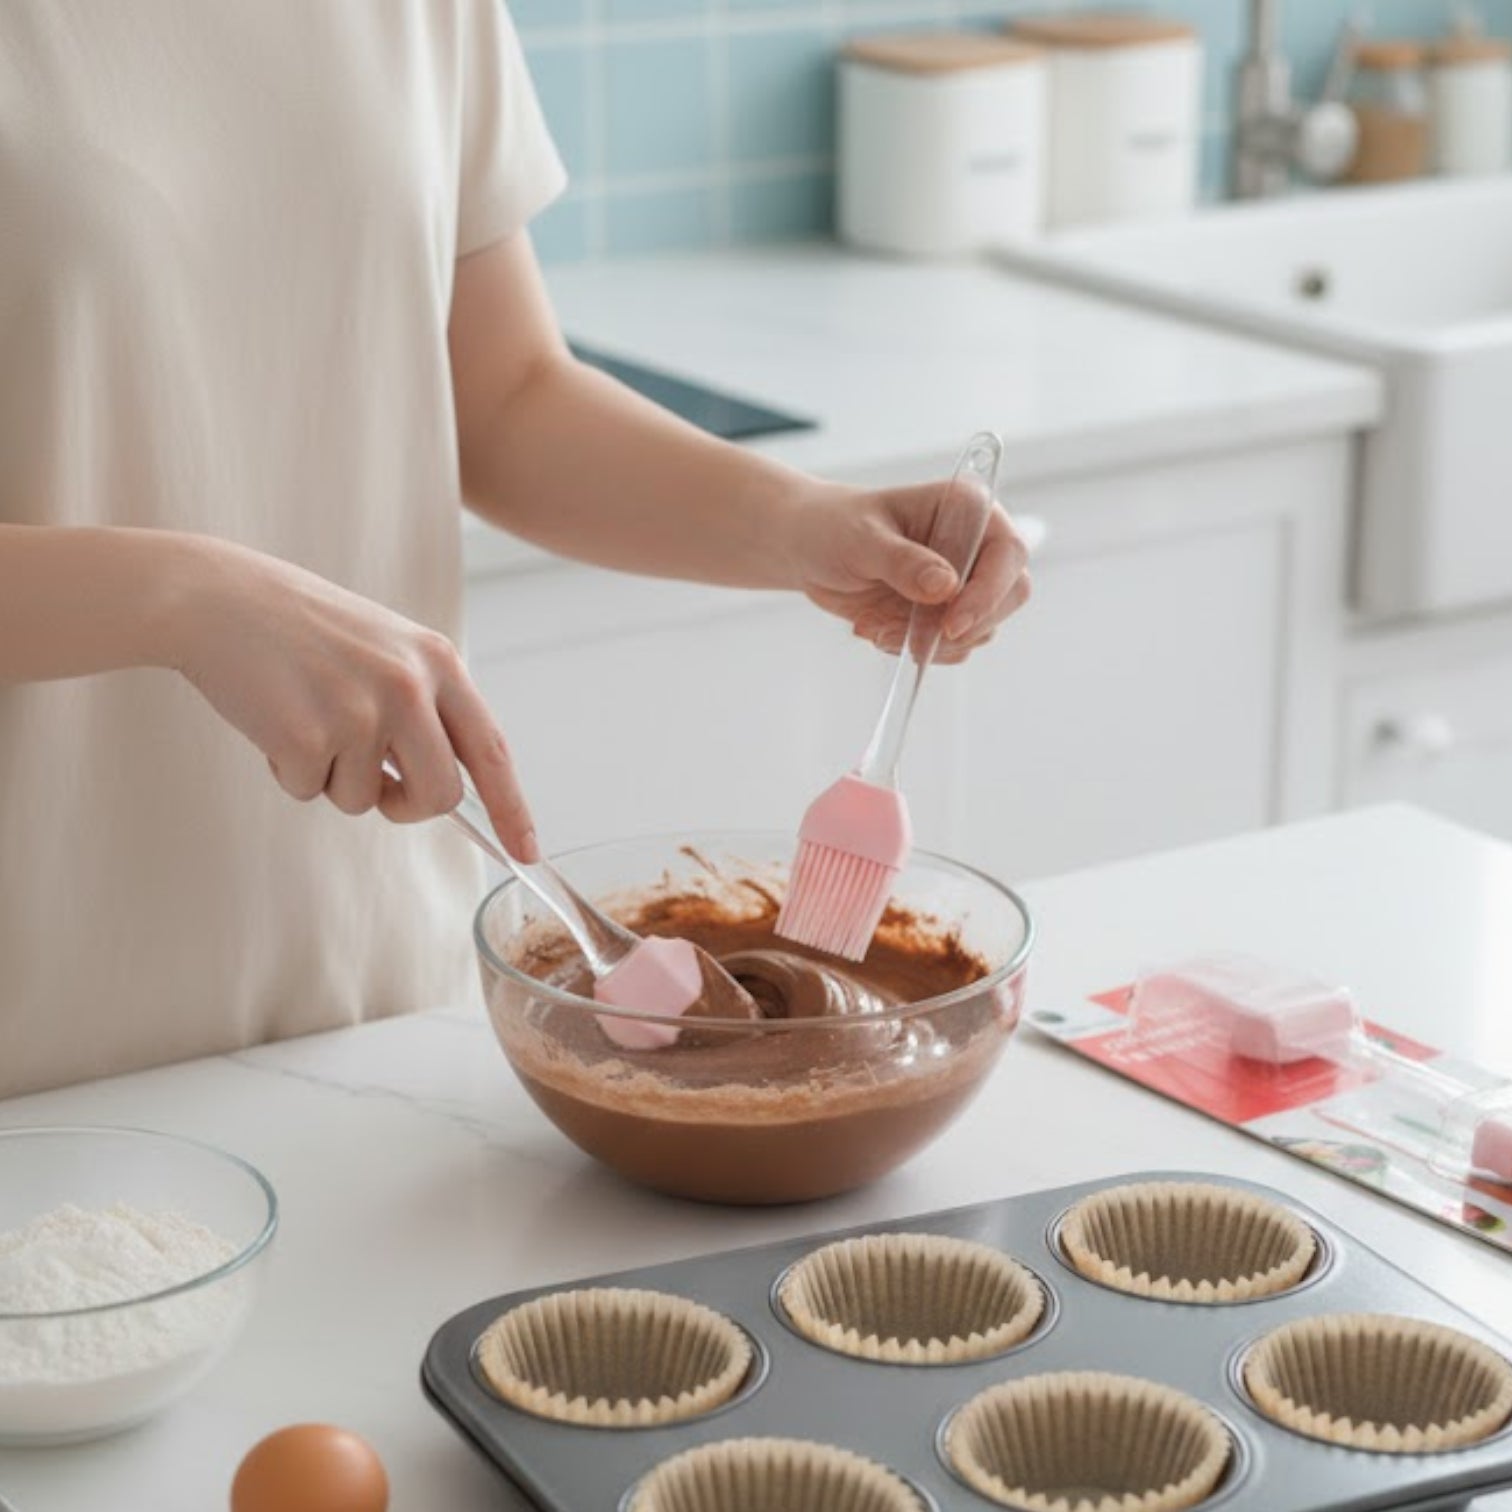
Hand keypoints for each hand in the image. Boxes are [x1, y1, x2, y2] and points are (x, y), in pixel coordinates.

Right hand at [167, 538, 538, 858]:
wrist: (217, 598)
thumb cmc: (302, 629)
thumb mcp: (387, 648)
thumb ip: (425, 707)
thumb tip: (447, 786)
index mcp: (438, 662)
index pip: (492, 750)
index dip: (511, 808)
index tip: (526, 851)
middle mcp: (410, 686)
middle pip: (438, 795)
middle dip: (406, 805)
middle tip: (376, 783)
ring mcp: (360, 712)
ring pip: (365, 800)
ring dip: (333, 777)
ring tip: (306, 716)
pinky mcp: (307, 736)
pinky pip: (310, 792)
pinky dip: (289, 771)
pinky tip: (274, 719)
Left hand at [789, 482, 1030, 663]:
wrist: (809, 548)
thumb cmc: (834, 526)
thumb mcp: (861, 539)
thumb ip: (902, 562)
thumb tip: (945, 587)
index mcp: (965, 508)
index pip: (1007, 552)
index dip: (988, 592)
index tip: (952, 624)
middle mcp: (974, 544)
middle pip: (1010, 595)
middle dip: (965, 627)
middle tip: (915, 640)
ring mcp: (963, 582)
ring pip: (982, 628)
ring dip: (932, 642)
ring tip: (877, 628)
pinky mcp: (944, 612)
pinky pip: (953, 646)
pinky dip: (918, 649)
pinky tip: (877, 630)